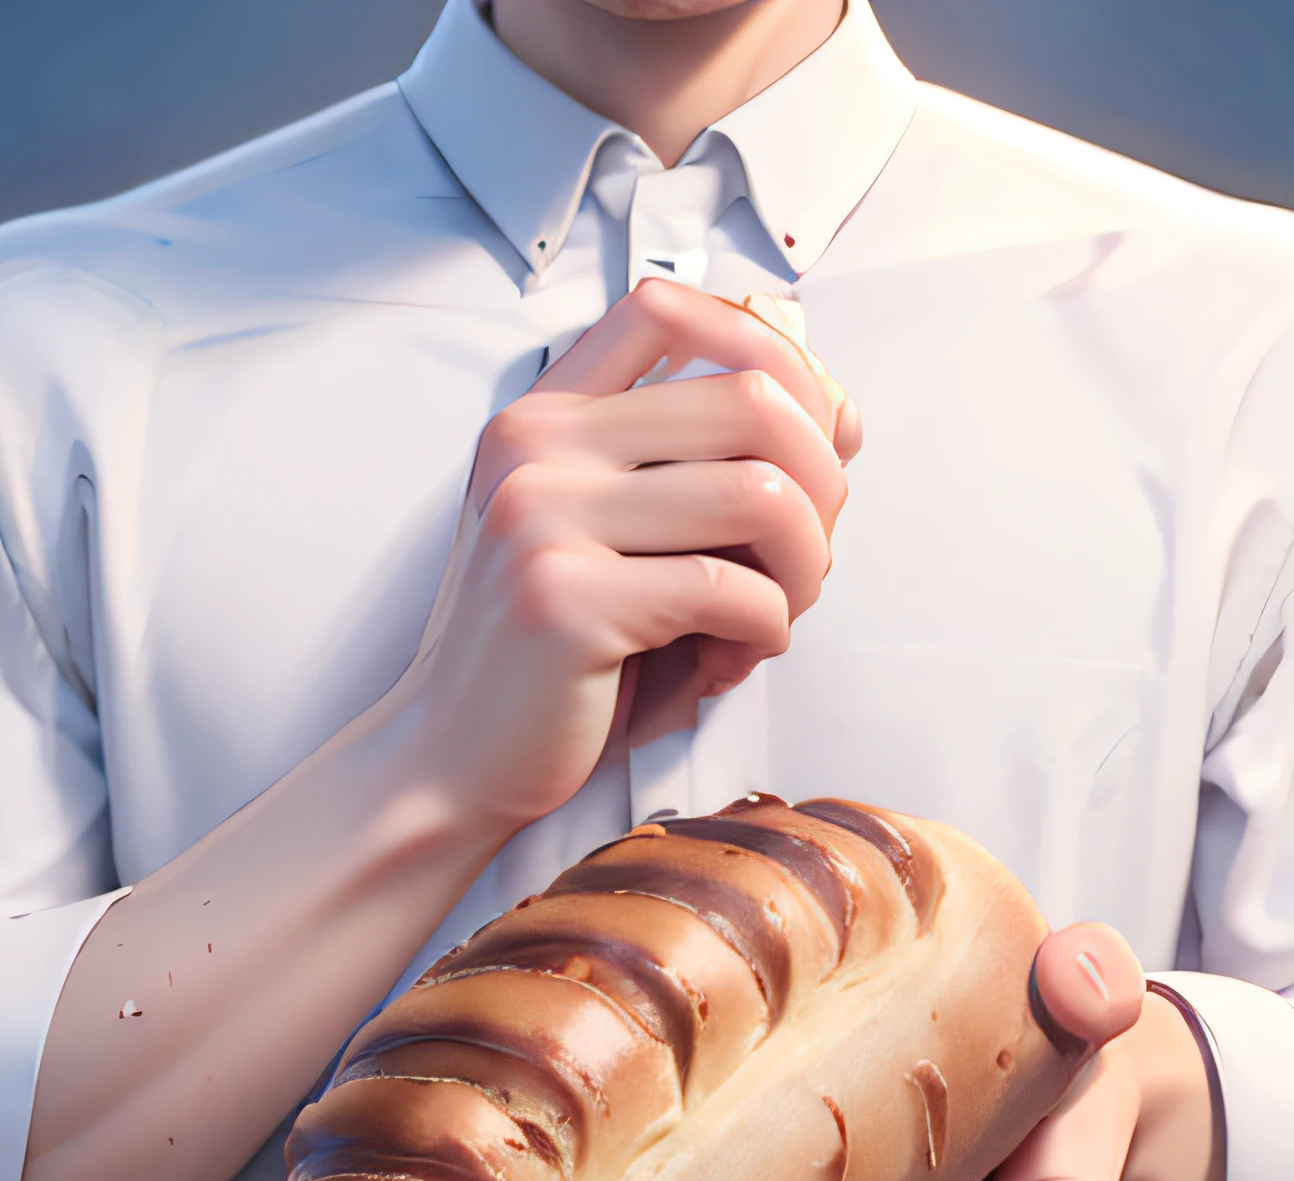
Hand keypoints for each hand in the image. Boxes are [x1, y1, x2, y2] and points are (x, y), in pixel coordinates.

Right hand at [385, 277, 860, 840]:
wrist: (450, 760)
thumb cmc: (552, 662)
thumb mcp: (626, 546)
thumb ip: (708, 476)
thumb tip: (843, 417)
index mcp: (543, 420)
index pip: (667, 307)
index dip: (769, 352)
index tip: (809, 432)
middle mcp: (536, 448)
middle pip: (751, 398)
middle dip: (819, 487)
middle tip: (807, 559)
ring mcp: (543, 517)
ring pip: (760, 493)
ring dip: (804, 567)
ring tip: (775, 616)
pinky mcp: (566, 600)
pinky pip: (731, 591)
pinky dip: (765, 633)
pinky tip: (732, 659)